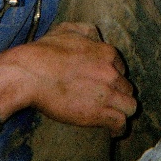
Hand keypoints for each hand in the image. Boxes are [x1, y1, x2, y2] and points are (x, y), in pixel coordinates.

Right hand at [0, 22, 136, 135]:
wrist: (30, 74)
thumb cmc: (43, 52)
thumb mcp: (66, 30)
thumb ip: (86, 30)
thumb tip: (96, 35)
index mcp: (106, 53)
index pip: (121, 68)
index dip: (113, 76)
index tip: (105, 83)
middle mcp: (111, 73)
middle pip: (127, 87)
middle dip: (118, 93)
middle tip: (107, 99)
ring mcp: (107, 94)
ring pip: (130, 106)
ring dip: (122, 110)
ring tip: (115, 115)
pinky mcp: (99, 113)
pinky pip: (120, 123)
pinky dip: (118, 128)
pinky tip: (114, 131)